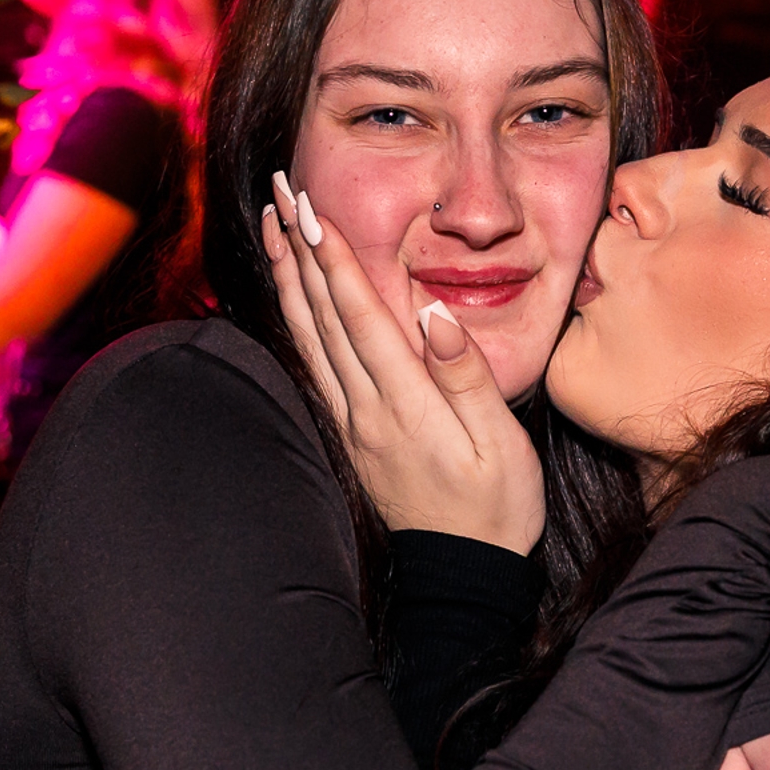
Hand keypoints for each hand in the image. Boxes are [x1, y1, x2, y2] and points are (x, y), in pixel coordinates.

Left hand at [266, 173, 543, 554]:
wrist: (464, 576)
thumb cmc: (496, 510)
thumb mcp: (498, 445)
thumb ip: (466, 377)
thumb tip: (435, 315)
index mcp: (405, 405)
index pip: (362, 317)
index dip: (334, 260)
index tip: (311, 209)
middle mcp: (366, 411)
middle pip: (324, 318)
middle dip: (300, 251)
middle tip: (279, 194)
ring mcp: (353, 425)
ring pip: (310, 340)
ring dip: (290, 280)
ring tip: (272, 230)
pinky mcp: (351, 437)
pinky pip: (314, 367)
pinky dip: (298, 323)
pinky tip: (292, 300)